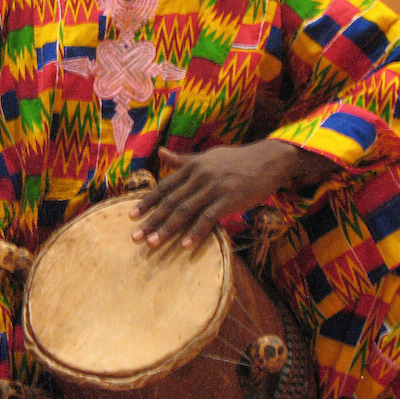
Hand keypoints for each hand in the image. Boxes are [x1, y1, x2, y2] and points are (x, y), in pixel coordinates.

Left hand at [129, 141, 334, 249]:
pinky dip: (196, 232)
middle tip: (135, 237)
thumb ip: (183, 160)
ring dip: (167, 229)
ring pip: (185, 210)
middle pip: (170, 201)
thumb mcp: (207, 157)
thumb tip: (161, 153)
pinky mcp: (229, 199)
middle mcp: (199, 176)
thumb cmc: (235, 160)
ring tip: (152, 243)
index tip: (132, 216)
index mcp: (192, 166)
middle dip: (151, 220)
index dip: (147, 202)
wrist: (267, 160)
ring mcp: (214, 188)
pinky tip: (185, 245)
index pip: (164, 187)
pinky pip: (208, 218)